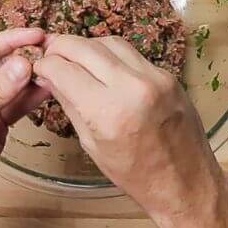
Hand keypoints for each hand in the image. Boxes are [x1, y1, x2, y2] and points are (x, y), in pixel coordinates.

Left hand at [0, 28, 48, 201]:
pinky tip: (48, 90)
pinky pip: (16, 105)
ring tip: (57, 69)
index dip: (11, 40)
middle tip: (52, 51)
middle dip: (25, 57)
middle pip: (0, 65)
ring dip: (32, 78)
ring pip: (11, 85)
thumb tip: (23, 64)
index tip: (35, 33)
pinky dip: (31, 98)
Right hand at [32, 35, 225, 227]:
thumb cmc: (135, 175)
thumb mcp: (92, 144)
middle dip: (60, 47)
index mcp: (107, 112)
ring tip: (76, 58)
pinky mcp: (168, 75)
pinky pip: (130, 53)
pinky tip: (104, 66)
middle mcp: (131, 87)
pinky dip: (111, 54)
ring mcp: (154, 78)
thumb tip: (48, 76)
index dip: (44, 65)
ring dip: (86, 46)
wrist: (188, 186)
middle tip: (50, 53)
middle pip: (82, 46)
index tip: (39, 67)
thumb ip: (69, 103)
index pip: (62, 69)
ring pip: (107, 41)